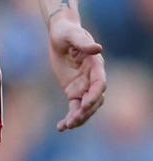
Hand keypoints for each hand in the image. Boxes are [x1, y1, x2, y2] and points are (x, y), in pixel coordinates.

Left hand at [47, 14, 105, 131]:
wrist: (60, 34)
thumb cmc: (67, 32)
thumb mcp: (72, 35)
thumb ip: (83, 42)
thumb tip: (98, 48)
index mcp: (96, 65)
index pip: (99, 84)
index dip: (94, 95)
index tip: (84, 104)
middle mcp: (93, 78)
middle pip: (94, 99)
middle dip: (85, 111)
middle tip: (72, 121)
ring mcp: (84, 86)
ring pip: (86, 107)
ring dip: (79, 118)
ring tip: (66, 126)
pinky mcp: (74, 91)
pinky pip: (74, 107)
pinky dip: (70, 118)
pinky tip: (61, 128)